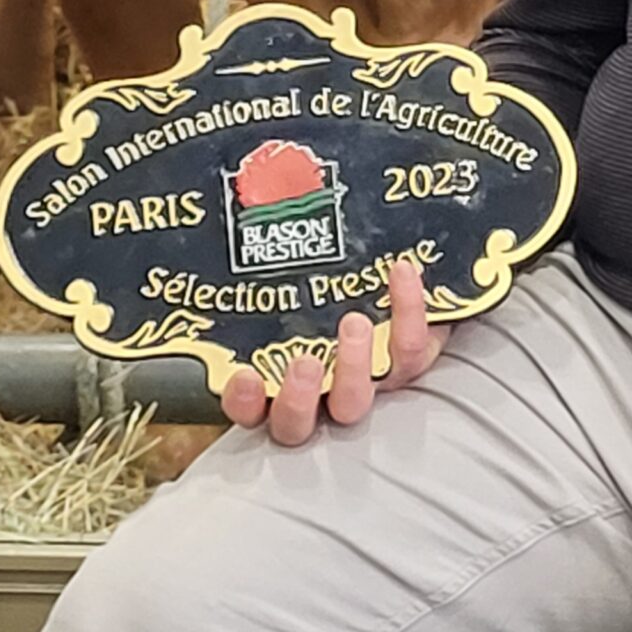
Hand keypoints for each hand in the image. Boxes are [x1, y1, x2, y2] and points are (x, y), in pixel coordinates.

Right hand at [222, 255, 445, 446]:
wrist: (400, 270)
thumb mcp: (290, 267)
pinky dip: (409, 310)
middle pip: (297, 424)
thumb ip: (261, 256)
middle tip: (306, 362)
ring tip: (355, 323)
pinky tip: (401, 272)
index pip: (249, 408)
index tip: (244, 377)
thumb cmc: (325, 269)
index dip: (244, 401)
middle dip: (298, 398)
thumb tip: (220, 207)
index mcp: (274, 377)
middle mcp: (316, 393)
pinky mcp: (408, 364)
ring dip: (353, 368)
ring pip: (353, 403)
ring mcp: (363, 383)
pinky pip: (411, 352)